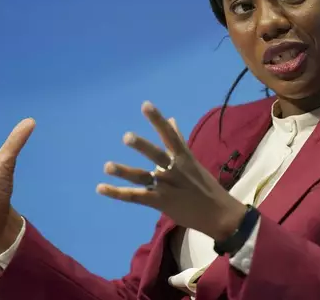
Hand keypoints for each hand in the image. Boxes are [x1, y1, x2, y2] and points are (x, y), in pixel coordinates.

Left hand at [97, 101, 246, 240]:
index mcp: (183, 157)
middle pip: (156, 156)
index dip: (158, 120)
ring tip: (107, 166)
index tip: (146, 105)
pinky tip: (100, 188)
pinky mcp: (160, 202)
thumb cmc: (205, 186)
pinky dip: (118, 192)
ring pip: (142, 177)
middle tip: (126, 137)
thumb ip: (179, 141)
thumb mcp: (193, 161)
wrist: (219, 214)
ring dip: (124, 172)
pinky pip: (136, 197)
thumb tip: (171, 120)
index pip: (169, 135)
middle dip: (142, 147)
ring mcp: (166, 187)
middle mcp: (174, 170)